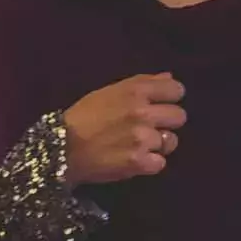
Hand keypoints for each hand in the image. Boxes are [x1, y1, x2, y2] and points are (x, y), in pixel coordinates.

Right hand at [63, 73, 187, 186]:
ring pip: (171, 141)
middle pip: (179, 117)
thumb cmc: (83, 117)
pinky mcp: (140, 163)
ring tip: (137, 146)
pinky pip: (160, 163)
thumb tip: (169, 77)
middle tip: (149, 128)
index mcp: (136, 91)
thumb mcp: (109, 92)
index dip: (170, 98)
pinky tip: (134, 160)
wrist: (61, 148)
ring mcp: (143, 139)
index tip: (160, 105)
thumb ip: (142, 83)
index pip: (177, 90)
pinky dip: (149, 164)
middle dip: (166, 122)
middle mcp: (143, 113)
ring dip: (157, 145)